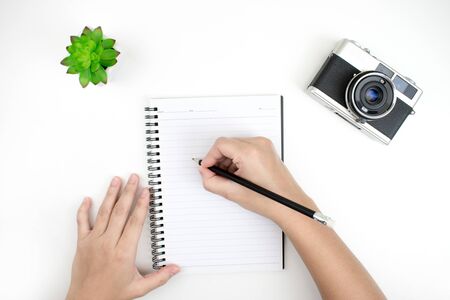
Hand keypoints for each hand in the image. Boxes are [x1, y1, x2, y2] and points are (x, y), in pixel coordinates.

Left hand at [67, 174, 178, 299]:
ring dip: (111, 195)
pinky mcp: (82, 244)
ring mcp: (93, 242)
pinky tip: (87, 199)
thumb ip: (159, 277)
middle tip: (133, 178)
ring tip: (116, 181)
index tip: (145, 192)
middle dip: (128, 192)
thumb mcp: (138, 288)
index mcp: (123, 252)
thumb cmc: (110, 295)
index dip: (141, 205)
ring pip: (104, 213)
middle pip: (120, 212)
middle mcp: (108, 244)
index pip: (135, 222)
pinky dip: (84, 210)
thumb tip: (175, 269)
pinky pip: (82, 223)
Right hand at [198, 137, 318, 222]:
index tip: (207, 167)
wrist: (289, 204)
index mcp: (250, 153)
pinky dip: (238, 158)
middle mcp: (258, 145)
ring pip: (235, 145)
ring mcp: (264, 145)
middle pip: (228, 144)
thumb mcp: (233, 192)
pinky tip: (240, 174)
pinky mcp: (267, 149)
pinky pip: (245, 148)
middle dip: (219, 159)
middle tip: (217, 175)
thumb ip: (212, 181)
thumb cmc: (269, 200)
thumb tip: (205, 173)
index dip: (210, 157)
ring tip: (231, 177)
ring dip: (228, 159)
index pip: (220, 144)